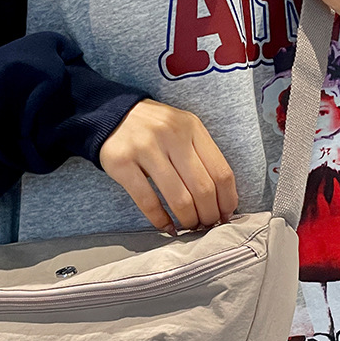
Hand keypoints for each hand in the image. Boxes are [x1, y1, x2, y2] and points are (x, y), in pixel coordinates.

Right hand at [99, 98, 238, 233]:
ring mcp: (145, 148)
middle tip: (207, 225)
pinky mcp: (122, 163)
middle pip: (203, 188)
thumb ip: (202, 155)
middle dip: (209, 215)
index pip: (221, 172)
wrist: (112, 114)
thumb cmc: (155, 129)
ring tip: (190, 226)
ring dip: (188, 220)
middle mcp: (171, 135)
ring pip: (179, 198)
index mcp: (192, 127)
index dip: (227, 200)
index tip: (226, 216)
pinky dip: (160, 220)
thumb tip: (221, 199)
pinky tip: (167, 226)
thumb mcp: (183, 129)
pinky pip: (148, 201)